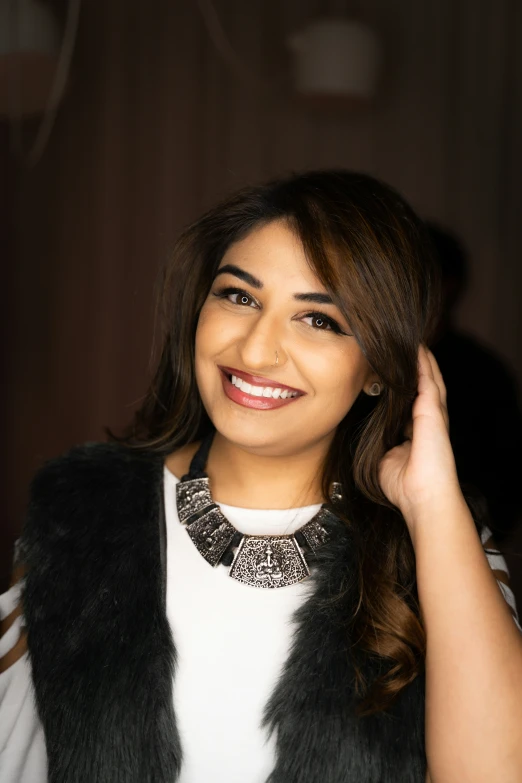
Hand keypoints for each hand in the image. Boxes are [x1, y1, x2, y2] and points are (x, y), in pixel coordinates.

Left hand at [378, 345, 461, 534]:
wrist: (422, 498)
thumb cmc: (404, 486)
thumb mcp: (384, 459)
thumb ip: (379, 443)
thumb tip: (368, 436)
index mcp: (416, 428)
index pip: (410, 398)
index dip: (403, 383)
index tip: (391, 367)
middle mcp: (427, 417)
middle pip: (423, 382)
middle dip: (416, 364)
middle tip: (406, 343)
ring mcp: (433, 413)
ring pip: (429, 376)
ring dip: (421, 358)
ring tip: (413, 339)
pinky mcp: (433, 411)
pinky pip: (428, 380)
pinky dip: (423, 363)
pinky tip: (417, 349)